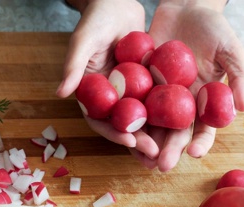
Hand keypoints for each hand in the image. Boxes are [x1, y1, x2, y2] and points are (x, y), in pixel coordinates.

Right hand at [57, 0, 160, 154]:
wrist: (118, 1)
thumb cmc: (96, 19)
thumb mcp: (83, 41)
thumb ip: (73, 66)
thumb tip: (60, 93)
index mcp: (90, 93)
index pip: (99, 120)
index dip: (113, 133)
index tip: (130, 141)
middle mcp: (109, 97)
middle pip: (122, 126)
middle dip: (138, 141)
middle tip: (156, 154)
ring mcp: (128, 92)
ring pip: (142, 119)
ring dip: (154, 136)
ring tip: (169, 151)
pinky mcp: (146, 84)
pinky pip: (157, 102)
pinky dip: (167, 115)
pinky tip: (183, 125)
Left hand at [140, 0, 243, 170]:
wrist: (185, 6)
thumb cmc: (214, 28)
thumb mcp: (231, 49)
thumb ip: (238, 77)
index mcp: (204, 101)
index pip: (204, 128)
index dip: (201, 142)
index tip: (195, 154)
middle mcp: (181, 103)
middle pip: (175, 132)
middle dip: (169, 150)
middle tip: (161, 166)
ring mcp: (160, 95)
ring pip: (152, 124)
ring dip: (147, 142)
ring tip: (141, 158)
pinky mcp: (141, 84)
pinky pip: (133, 103)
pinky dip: (128, 117)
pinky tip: (121, 131)